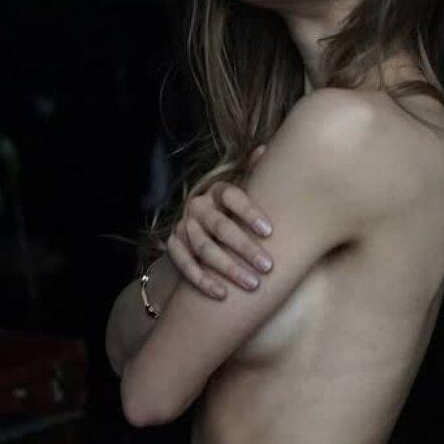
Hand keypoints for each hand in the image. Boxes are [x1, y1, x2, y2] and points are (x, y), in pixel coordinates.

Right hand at [166, 145, 273, 298]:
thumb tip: (264, 148)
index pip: (231, 195)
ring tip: (252, 284)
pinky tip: (222, 295)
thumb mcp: (245, 194)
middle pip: (219, 226)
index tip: (270, 232)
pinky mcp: (173, 247)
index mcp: (216, 190)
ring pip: (203, 248)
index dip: (249, 212)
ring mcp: (183, 226)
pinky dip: (203, 281)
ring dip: (228, 268)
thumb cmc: (235, 213)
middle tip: (267, 266)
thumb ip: (254, 175)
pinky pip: (185, 264)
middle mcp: (197, 206)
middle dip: (244, 248)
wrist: (202, 233)